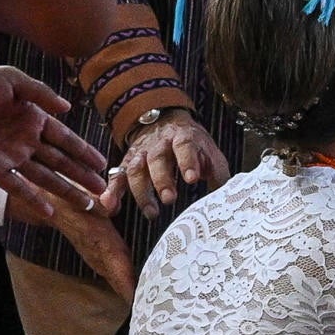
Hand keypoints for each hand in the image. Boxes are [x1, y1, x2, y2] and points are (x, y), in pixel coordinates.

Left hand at [0, 64, 109, 213]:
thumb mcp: (14, 81)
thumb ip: (42, 94)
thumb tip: (68, 108)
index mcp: (34, 119)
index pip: (66, 139)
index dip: (84, 152)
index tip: (102, 164)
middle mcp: (26, 140)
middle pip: (60, 162)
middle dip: (81, 176)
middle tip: (102, 190)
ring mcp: (11, 156)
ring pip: (44, 177)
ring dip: (65, 190)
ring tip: (86, 204)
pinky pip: (16, 186)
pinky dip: (32, 199)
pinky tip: (49, 211)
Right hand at [106, 110, 230, 217]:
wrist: (164, 122)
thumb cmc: (191, 144)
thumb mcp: (209, 151)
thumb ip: (217, 171)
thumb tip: (225, 196)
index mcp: (183, 137)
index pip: (185, 146)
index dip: (188, 162)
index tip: (192, 179)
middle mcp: (159, 144)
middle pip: (158, 159)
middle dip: (162, 180)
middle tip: (169, 199)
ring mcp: (141, 153)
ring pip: (136, 169)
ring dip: (142, 192)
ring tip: (151, 212)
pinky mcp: (127, 163)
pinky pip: (117, 176)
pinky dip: (112, 191)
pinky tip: (109, 206)